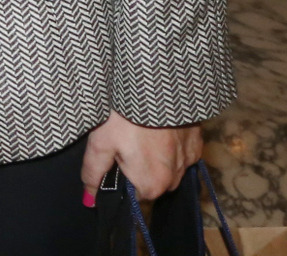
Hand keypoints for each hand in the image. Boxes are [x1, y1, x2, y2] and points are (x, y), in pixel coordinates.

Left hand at [81, 112, 201, 203]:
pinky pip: (181, 151)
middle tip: (126, 140)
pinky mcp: (198, 142)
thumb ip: (93, 174)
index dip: (123, 178)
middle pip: (153, 182)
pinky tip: (157, 126)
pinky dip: (171, 144)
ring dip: (157, 157)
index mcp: (152, 184)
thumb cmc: (123, 117)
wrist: (155, 85)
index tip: (116, 157)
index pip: (135, 194)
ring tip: (141, 132)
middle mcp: (175, 179)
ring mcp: (189, 160)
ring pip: (169, 168)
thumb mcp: (100, 143)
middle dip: (140, 168)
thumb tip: (88, 200)